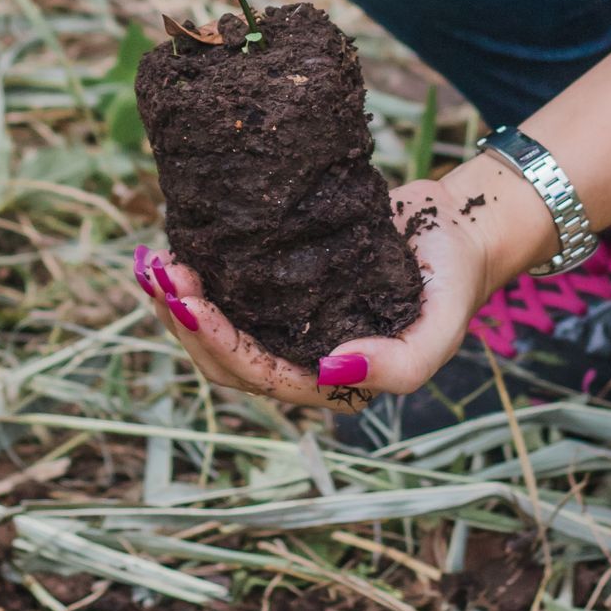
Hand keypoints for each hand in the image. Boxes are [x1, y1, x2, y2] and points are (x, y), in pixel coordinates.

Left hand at [131, 171, 522, 408]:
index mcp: (330, 381)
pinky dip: (196, 274)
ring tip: (153, 264)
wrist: (458, 229)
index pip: (257, 376)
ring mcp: (286, 320)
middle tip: (161, 274)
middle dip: (184, 321)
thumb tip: (328, 368)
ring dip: (178, 301)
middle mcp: (299, 357)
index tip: (188, 303)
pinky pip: (227, 288)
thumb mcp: (440, 331)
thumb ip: (398, 366)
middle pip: (222, 359)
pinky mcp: (279, 282)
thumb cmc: (452, 283)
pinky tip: (172, 248)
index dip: (217, 344)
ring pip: (216, 327)